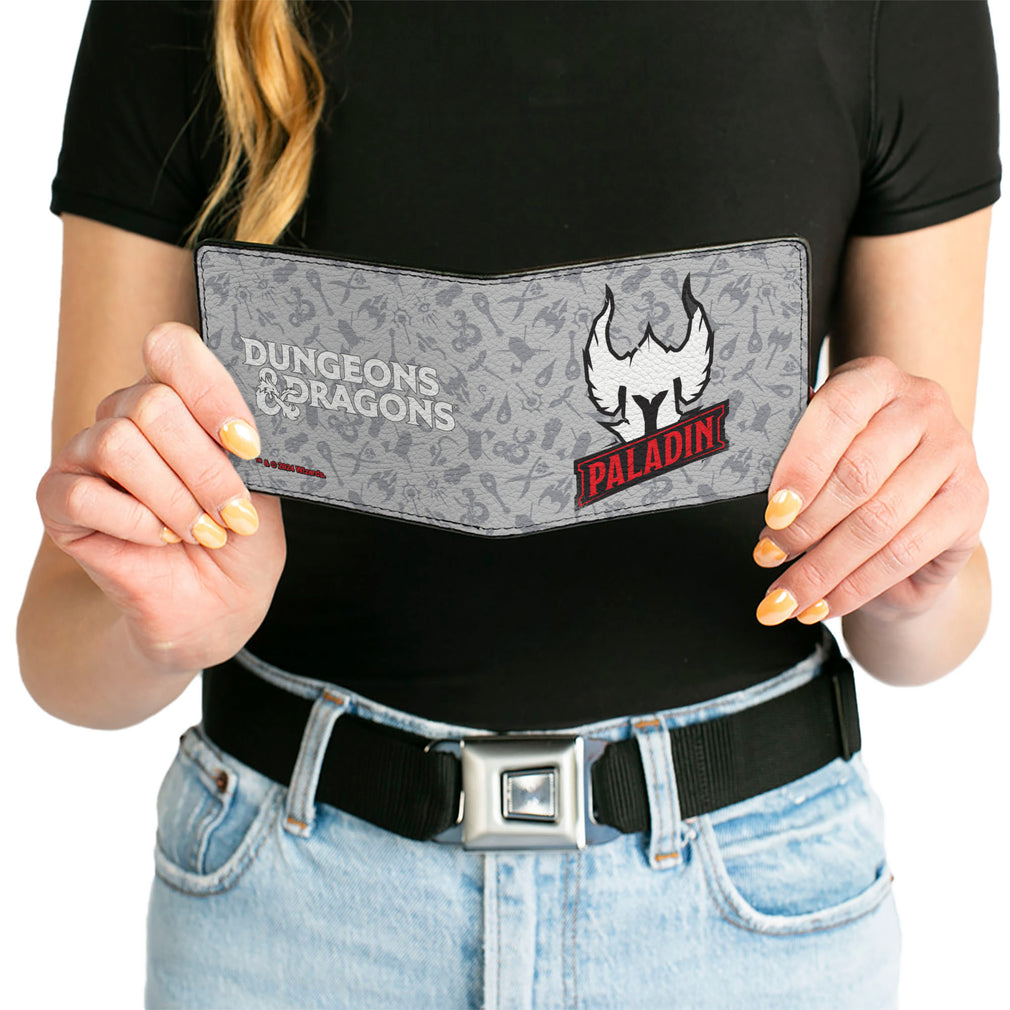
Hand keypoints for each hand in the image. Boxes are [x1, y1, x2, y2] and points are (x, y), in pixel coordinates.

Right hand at [36, 322, 285, 670]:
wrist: (212, 607)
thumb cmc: (239, 541)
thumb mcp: (263, 488)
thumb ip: (246, 446)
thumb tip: (247, 422)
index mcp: (178, 399)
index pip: (172, 349)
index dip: (211, 392)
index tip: (248, 447)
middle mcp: (126, 415)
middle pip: (152, 404)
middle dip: (205, 470)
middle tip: (234, 515)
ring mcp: (87, 455)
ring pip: (119, 444)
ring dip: (174, 498)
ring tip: (203, 532)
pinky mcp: (58, 500)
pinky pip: (84, 493)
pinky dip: (134, 522)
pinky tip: (160, 540)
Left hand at [751, 355, 986, 625]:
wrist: (912, 514)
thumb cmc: (851, 475)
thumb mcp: (819, 455)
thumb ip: (793, 460)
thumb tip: (756, 498)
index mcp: (873, 378)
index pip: (835, 414)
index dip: (800, 467)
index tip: (771, 513)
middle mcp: (921, 404)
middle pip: (856, 475)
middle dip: (803, 528)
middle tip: (767, 557)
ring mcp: (953, 451)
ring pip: (878, 521)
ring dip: (823, 568)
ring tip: (785, 596)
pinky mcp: (971, 500)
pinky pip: (905, 552)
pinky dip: (856, 586)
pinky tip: (824, 604)